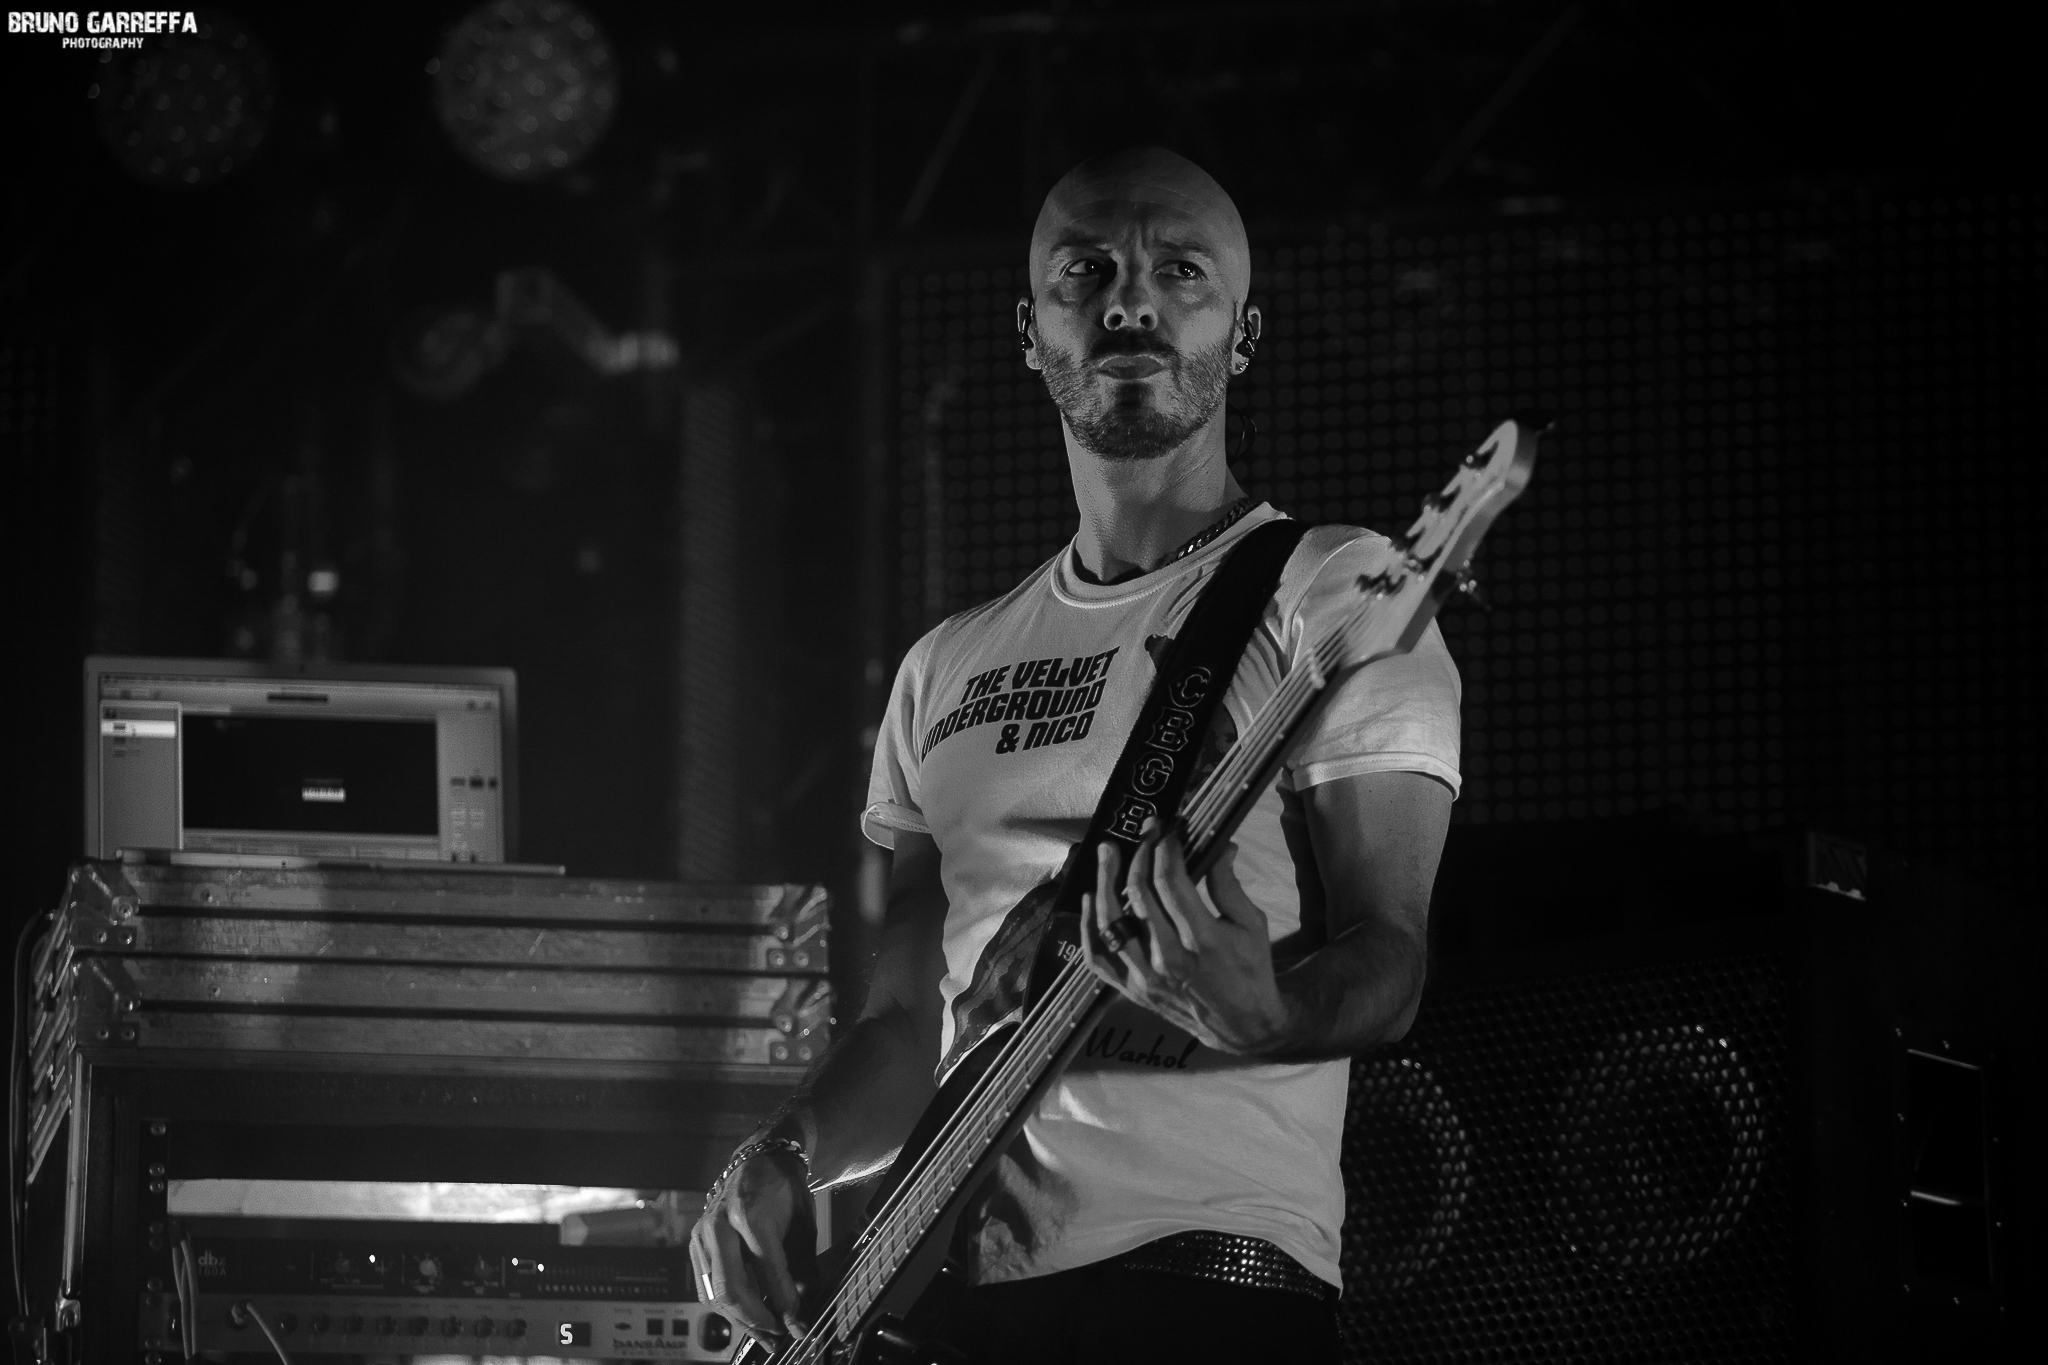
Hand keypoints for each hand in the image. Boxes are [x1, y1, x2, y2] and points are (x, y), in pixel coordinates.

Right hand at [688, 1149, 810, 1338]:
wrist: (759, 1161)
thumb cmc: (784, 1191)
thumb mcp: (803, 1225)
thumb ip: (802, 1269)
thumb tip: (802, 1311)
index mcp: (752, 1214)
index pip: (768, 1271)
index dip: (784, 1304)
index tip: (798, 1326)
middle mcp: (721, 1224)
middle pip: (732, 1288)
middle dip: (756, 1320)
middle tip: (778, 1337)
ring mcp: (703, 1233)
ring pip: (715, 1293)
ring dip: (740, 1321)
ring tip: (764, 1335)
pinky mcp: (695, 1242)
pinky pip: (706, 1287)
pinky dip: (725, 1306)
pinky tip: (745, 1316)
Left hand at [1080, 819, 1295, 1054]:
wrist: (1241, 1026)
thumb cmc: (1250, 970)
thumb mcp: (1252, 924)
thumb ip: (1228, 884)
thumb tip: (1220, 845)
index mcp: (1204, 940)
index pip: (1170, 882)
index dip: (1163, 848)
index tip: (1164, 828)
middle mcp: (1170, 958)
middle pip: (1139, 895)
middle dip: (1138, 854)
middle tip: (1142, 832)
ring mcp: (1146, 976)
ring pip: (1112, 922)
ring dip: (1105, 881)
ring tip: (1107, 853)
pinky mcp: (1132, 990)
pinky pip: (1099, 958)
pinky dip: (1089, 927)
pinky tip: (1091, 901)